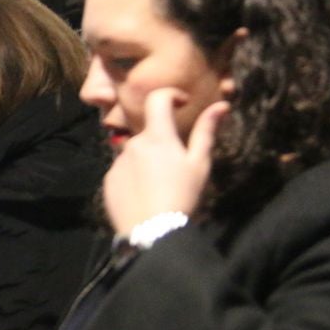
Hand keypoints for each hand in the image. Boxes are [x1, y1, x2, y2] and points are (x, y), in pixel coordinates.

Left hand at [104, 87, 228, 234]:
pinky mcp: (108, 181)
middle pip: (149, 132)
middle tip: (176, 166)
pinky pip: (123, 171)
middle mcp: (132, 144)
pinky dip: (134, 176)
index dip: (170, 95)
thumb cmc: (182, 197)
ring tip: (161, 186)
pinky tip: (146, 195)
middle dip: (163, 141)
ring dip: (147, 160)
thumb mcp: (199, 164)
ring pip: (135, 152)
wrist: (152, 233)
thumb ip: (206, 132)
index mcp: (157, 136)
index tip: (181, 104)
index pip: (157, 99)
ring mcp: (117, 163)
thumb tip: (221, 105)